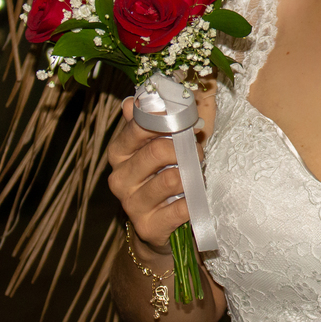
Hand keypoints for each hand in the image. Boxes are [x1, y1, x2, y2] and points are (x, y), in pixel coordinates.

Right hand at [107, 79, 217, 251]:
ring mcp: (132, 204)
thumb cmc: (170, 175)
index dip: (168, 121)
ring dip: (194, 174)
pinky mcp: (149, 227)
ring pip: (171, 179)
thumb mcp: (173, 142)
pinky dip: (195, 201)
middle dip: (187, 148)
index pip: (138, 126)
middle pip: (157, 151)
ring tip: (200, 175)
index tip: (186, 121)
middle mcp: (120, 177)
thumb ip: (169, 115)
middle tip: (199, 150)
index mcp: (120, 151)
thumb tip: (153, 93)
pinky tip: (196, 199)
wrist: (166, 228)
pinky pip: (180, 208)